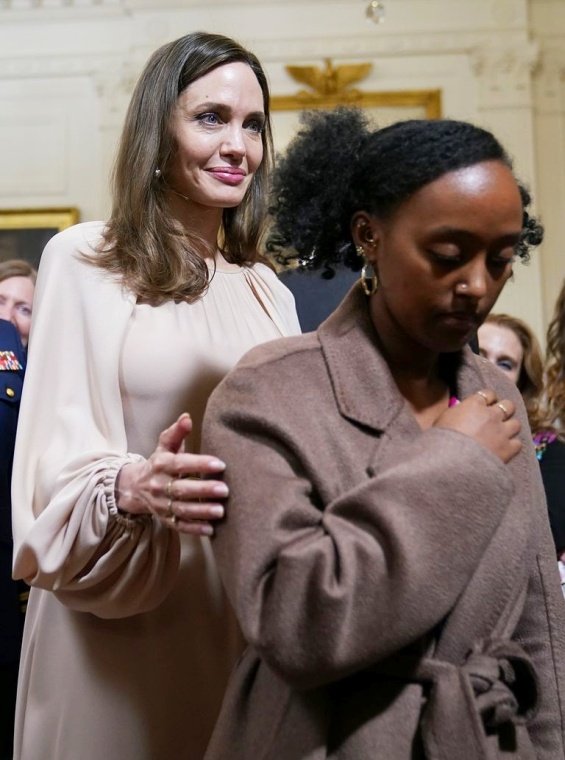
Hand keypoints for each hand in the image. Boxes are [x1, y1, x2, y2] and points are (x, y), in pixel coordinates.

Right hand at [115, 413, 227, 535]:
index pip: (180, 464)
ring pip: (181, 510)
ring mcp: (161, 504)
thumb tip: (187, 417)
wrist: (136, 487)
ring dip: (201, 512)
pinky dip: (194, 529)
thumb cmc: (159, 463)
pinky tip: (211, 529)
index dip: (200, 464)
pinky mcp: (165, 519)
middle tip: (225, 490)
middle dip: (203, 490)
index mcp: (161, 465)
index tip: (220, 464)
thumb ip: (176, 433)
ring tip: (220, 511)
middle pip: (181, 489)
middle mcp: (159, 486)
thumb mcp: (164, 446)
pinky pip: (179, 526)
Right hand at [434, 388, 520, 463]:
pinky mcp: (508, 449)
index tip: (486, 404)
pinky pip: (518, 443)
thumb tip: (462, 410)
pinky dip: (512, 445)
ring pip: (516, 424)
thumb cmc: (441, 439)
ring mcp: (502, 432)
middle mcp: (491, 415)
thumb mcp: (444, 418)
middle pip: (508, 405)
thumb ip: (458, 411)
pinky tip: (505, 448)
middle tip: (498, 417)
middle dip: (504, 410)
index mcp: (474, 404)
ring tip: (502, 433)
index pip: (488, 394)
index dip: (488, 398)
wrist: (450, 461)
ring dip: (510, 427)